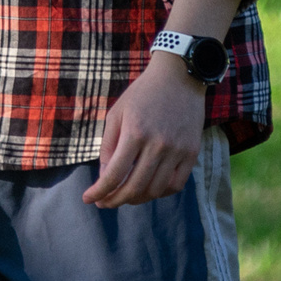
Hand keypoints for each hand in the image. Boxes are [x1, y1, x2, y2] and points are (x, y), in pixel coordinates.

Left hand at [83, 53, 208, 207]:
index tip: (88, 198)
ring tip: (124, 195)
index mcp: (134, 132)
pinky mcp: (192, 153)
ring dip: (136, 198)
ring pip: (155, 190)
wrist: (178, 78)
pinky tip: (148, 188)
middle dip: (115, 200)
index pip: (114, 174)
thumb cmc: (142, 94)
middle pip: (134, 187)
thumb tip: (105, 177)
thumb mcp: (116, 114)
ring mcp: (178, 151)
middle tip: (104, 202)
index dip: (99, 191)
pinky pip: (176, 185)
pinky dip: (160, 192)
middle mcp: (158, 144)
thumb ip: (109, 146)